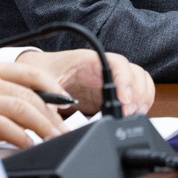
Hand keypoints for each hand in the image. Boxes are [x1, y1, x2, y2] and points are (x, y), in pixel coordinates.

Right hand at [0, 60, 67, 149]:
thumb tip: (22, 104)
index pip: (29, 73)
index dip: (52, 87)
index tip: (65, 101)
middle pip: (31, 95)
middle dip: (53, 114)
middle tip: (64, 128)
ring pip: (23, 109)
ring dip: (44, 126)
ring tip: (54, 138)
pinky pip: (6, 128)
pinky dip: (22, 138)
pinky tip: (29, 145)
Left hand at [16, 49, 154, 117]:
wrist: (35, 73)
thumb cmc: (39, 70)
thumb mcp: (40, 79)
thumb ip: (48, 92)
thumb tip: (55, 108)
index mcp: (89, 60)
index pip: (117, 63)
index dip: (125, 80)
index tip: (124, 100)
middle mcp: (104, 69)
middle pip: (135, 74)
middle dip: (137, 95)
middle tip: (128, 114)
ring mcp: (110, 81)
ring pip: (140, 84)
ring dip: (141, 101)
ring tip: (131, 117)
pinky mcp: (109, 96)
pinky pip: (134, 97)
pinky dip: (139, 107)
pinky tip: (129, 118)